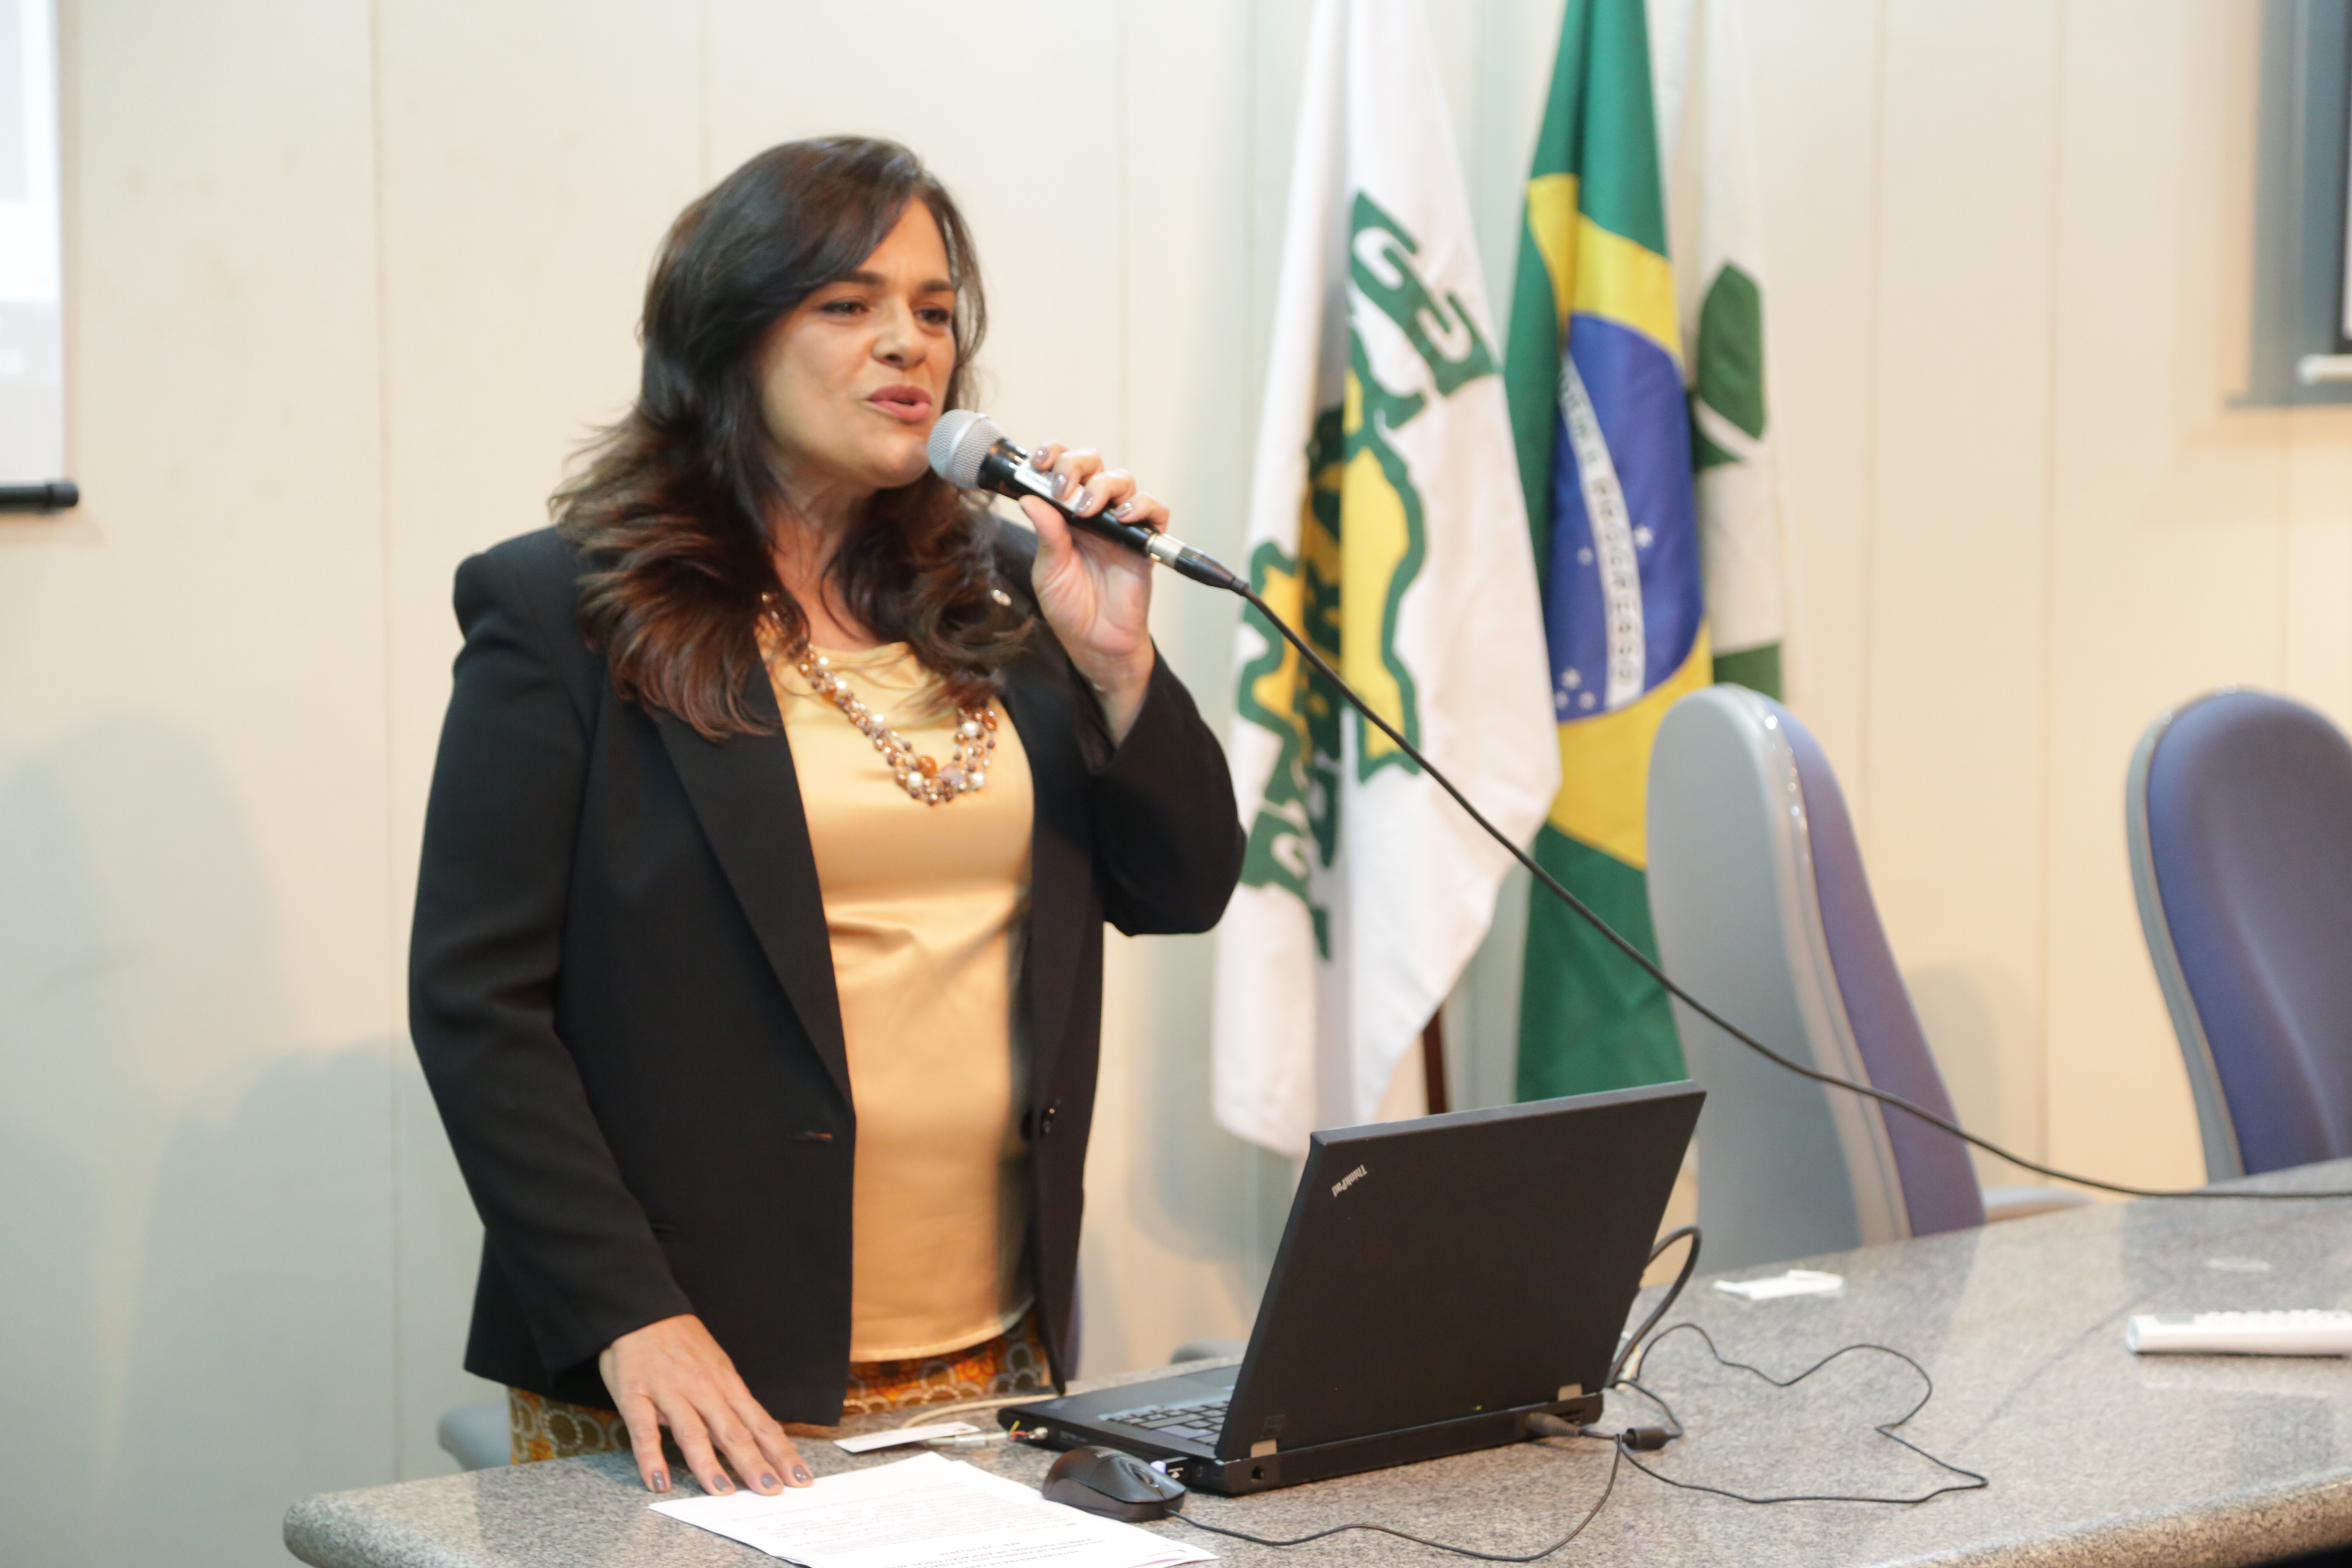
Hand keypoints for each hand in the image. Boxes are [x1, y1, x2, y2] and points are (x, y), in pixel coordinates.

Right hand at [598, 1314, 810, 1495]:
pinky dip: (652, 1458)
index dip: (781, 1452)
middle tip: (772, 1492)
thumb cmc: (682, 1343)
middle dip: (755, 1464)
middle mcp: (704, 1390)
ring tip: (724, 1492)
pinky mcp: (636, 1396)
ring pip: (693, 1433)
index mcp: (727, 1385)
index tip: (800, 1477)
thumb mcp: (717, 1366)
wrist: (642, 1310)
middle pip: (734, 1432)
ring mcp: (670, 1393)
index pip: (760, 1424)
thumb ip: (731, 1401)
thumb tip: (755, 1436)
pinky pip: (644, 1431)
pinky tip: (659, 1482)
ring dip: (709, 1464)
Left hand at [1017, 442, 1161, 743]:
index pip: (1061, 470)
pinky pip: (1155, 512)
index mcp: (1064, 514)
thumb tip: (1030, 498)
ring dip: (1104, 487)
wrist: (1095, 642)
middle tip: (1064, 490)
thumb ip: (1046, 534)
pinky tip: (1124, 519)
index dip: (1052, 456)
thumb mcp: (1048, 571)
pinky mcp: (1144, 543)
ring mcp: (1120, 525)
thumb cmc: (1070, 607)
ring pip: (1123, 480)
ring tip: (1088, 510)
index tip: (1039, 462)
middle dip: (1076, 466)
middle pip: (1093, 465)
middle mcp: (1093, 512)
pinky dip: (1143, 508)